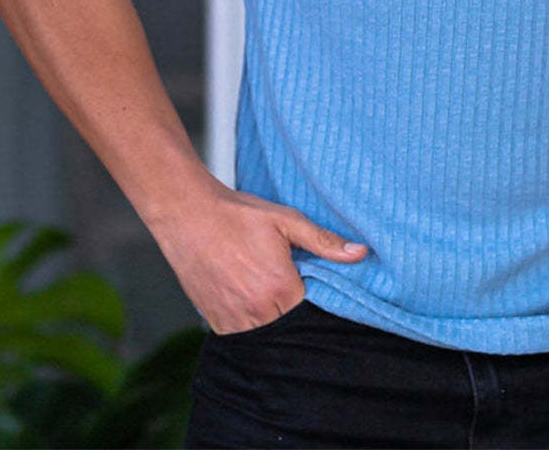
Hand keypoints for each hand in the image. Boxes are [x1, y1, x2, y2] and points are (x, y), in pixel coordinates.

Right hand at [148, 180, 368, 334]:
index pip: (313, 310)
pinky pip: (243, 334)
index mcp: (280, 288)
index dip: (316, 296)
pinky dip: (251, 320)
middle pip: (291, 324)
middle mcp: (257, 311)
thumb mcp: (287, 221)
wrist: (188, 215)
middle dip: (295, 307)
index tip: (310, 279)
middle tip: (288, 279)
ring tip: (266, 285)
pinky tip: (250, 294)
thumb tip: (360, 253)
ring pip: (267, 334)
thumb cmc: (237, 215)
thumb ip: (324, 242)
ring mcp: (234, 321)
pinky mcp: (215, 322)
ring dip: (273, 316)